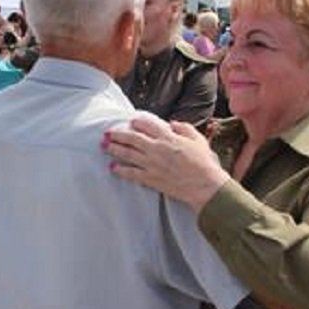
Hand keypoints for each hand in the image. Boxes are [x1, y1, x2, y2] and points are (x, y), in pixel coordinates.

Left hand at [103, 117, 229, 210]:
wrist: (205, 185)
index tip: (131, 122)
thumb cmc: (204, 163)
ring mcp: (152, 164)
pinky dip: (120, 170)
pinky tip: (112, 168)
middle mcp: (157, 148)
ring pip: (127, 154)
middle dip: (117, 134)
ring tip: (104, 146)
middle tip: (107, 133)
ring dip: (114, 149)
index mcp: (168, 137)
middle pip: (131, 138)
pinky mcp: (151, 178)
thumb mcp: (198, 140)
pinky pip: (131, 173)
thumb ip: (184, 128)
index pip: (147, 125)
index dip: (136, 122)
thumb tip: (172, 124)